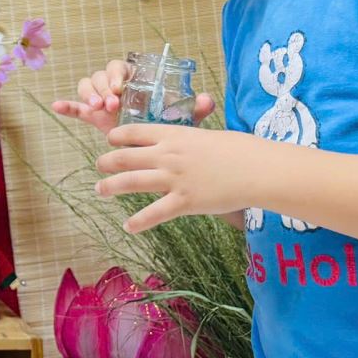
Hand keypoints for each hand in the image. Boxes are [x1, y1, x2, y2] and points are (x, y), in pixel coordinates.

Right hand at [53, 59, 214, 134]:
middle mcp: (115, 87)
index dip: (116, 74)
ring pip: (87, 88)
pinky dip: (67, 105)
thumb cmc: (168, 124)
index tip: (120, 88)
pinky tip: (57, 106)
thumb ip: (194, 107)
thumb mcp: (182, 116)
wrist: (159, 145)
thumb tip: (206, 99)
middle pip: (100, 76)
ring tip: (98, 109)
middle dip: (103, 87)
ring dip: (90, 95)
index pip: (119, 67)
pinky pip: (76, 107)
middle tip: (112, 103)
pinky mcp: (92, 115)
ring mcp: (102, 100)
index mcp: (134, 80)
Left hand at [95, 124, 256, 231]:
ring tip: (100, 190)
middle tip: (99, 167)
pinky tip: (127, 226)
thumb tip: (181, 142)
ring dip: (111, 186)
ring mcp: (174, 179)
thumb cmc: (239, 150)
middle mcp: (167, 155)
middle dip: (106, 162)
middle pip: (124, 157)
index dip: (116, 137)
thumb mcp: (206, 136)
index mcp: (173, 135)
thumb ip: (187, 140)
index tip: (109, 141)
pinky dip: (137, 221)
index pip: (133, 132)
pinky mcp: (184, 202)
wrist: (258, 169)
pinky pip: (154, 213)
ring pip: (131, 182)